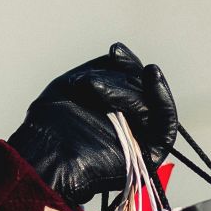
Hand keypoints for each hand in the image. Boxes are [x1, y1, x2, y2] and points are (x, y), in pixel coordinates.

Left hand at [6, 41, 178, 206]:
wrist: (44, 159)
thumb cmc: (50, 125)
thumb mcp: (71, 86)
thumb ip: (99, 70)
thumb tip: (120, 52)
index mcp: (112, 109)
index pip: (131, 81)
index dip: (127, 64)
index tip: (116, 51)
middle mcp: (130, 123)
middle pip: (142, 90)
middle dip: (122, 79)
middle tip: (93, 84)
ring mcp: (141, 138)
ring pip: (152, 104)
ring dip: (130, 90)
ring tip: (97, 90)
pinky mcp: (151, 154)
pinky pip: (166, 126)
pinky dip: (163, 100)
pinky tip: (152, 76)